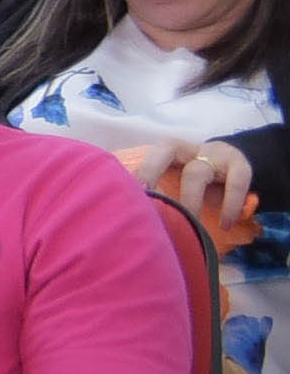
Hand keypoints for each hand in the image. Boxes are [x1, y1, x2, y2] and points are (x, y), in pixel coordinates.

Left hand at [119, 139, 260, 249]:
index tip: (133, 191)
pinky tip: (225, 225)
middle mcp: (190, 150)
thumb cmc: (200, 181)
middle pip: (167, 148)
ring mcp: (216, 156)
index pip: (150, 153)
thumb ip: (164, 194)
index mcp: (171, 153)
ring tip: (191, 224)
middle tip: (145, 194)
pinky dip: (230, 205)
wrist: (238, 168)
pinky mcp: (241, 166)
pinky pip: (235, 183)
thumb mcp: (181, 182)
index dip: (140, 169)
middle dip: (151, 169)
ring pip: (196, 173)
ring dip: (189, 200)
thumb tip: (143, 221)